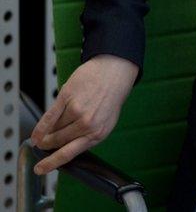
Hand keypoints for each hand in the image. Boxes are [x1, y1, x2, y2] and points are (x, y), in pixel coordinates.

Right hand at [30, 54, 138, 174]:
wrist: (114, 71)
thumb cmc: (110, 97)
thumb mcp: (105, 121)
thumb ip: (88, 135)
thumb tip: (65, 147)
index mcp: (98, 133)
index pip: (70, 153)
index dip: (52, 162)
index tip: (41, 169)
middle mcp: (88, 124)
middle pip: (58, 141)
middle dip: (48, 146)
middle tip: (43, 146)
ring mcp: (77, 111)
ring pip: (54, 129)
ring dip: (47, 134)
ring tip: (45, 135)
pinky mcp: (67, 98)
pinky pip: (48, 117)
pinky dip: (40, 128)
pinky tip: (35, 135)